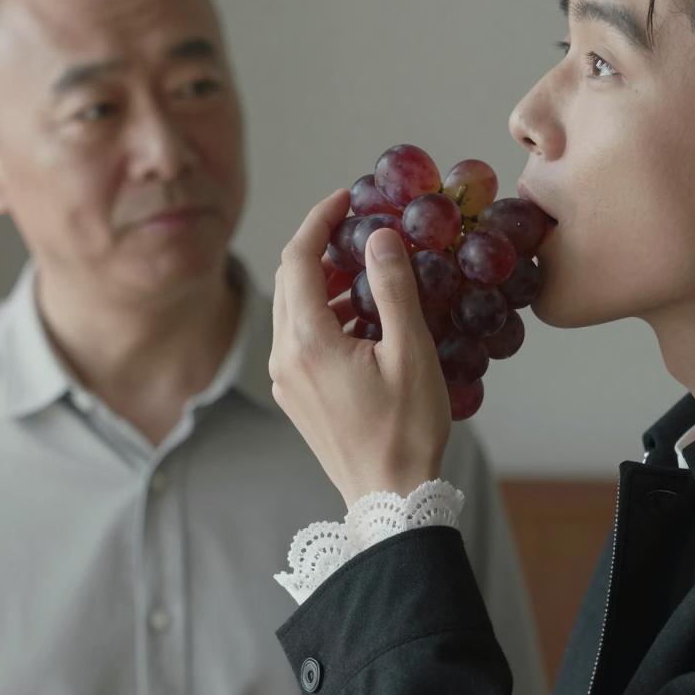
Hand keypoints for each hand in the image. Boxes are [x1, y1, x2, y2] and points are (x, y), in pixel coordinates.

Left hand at [268, 188, 451, 506]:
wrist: (388, 496)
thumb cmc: (407, 430)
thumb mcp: (409, 352)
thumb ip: (392, 288)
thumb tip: (379, 237)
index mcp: (308, 341)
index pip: (299, 258)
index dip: (320, 219)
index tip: (346, 198)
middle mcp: (285, 355)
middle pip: (289, 278)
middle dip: (319, 245)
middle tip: (358, 228)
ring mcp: (286, 377)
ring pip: (291, 307)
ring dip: (322, 279)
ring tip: (365, 269)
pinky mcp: (294, 393)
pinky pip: (298, 335)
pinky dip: (322, 311)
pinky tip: (359, 316)